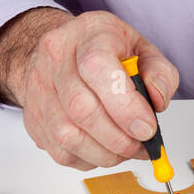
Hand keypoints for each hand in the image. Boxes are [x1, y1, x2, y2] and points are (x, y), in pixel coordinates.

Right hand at [0, 7, 179, 169]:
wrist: (64, 49)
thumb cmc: (105, 50)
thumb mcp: (143, 49)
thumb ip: (160, 74)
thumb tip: (157, 100)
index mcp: (88, 35)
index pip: (97, 68)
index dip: (125, 106)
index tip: (147, 128)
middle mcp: (56, 59)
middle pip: (81, 108)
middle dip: (119, 138)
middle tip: (140, 145)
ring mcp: (39, 89)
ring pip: (67, 135)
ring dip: (104, 153)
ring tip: (124, 150)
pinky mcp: (33, 118)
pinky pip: (60, 151)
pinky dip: (89, 159)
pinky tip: (104, 150)